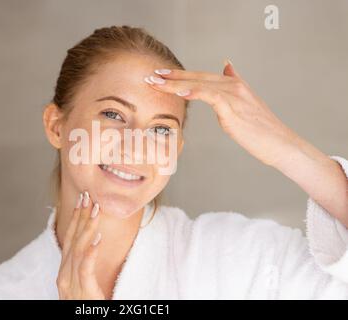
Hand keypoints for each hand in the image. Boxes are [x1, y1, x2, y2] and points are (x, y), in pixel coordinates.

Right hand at [56, 191, 104, 299]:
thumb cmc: (87, 305)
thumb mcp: (83, 282)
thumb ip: (83, 264)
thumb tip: (91, 242)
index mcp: (65, 272)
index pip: (70, 240)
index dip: (76, 219)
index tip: (82, 201)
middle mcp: (64, 276)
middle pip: (72, 240)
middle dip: (80, 217)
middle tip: (87, 196)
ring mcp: (71, 285)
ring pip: (79, 250)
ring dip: (87, 227)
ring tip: (96, 210)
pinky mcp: (83, 293)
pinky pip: (86, 269)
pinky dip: (91, 252)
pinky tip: (98, 238)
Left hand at [145, 60, 300, 166]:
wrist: (281, 144)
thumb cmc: (261, 130)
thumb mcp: (246, 104)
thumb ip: (233, 85)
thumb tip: (227, 67)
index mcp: (234, 85)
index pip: (201, 76)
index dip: (180, 75)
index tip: (161, 75)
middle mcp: (233, 85)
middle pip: (197, 77)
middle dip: (172, 76)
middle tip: (151, 75)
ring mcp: (235, 95)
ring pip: (199, 84)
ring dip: (175, 83)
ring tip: (156, 83)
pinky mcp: (234, 108)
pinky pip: (211, 95)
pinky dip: (195, 91)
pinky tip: (181, 91)